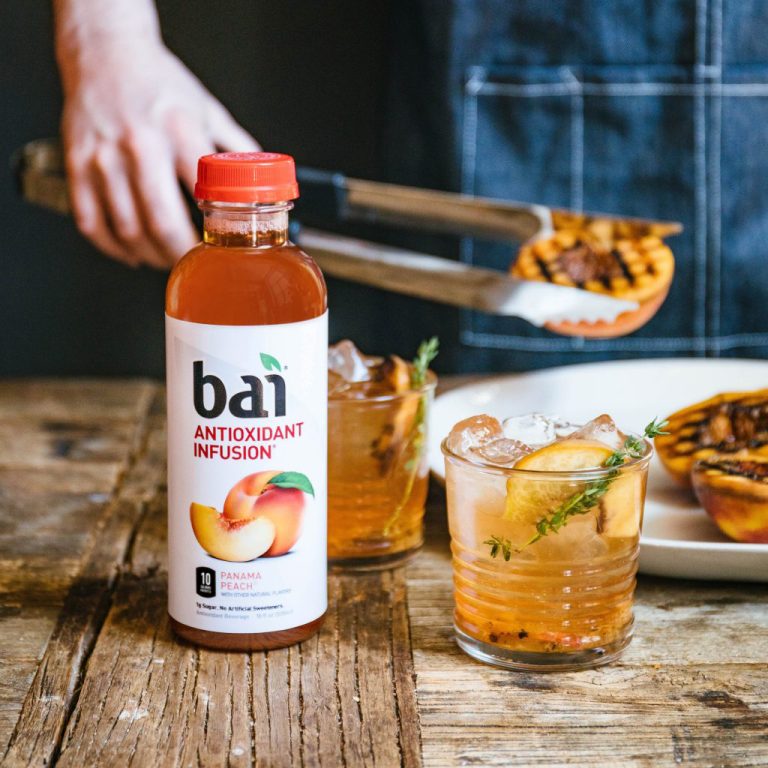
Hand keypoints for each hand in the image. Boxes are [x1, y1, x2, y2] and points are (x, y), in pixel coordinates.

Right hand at [58, 36, 258, 267]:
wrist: (105, 51)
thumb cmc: (159, 83)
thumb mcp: (209, 110)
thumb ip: (238, 150)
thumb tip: (267, 185)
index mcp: (179, 130)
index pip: (204, 194)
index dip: (213, 232)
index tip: (222, 249)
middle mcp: (140, 144)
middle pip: (161, 221)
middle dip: (180, 254)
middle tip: (193, 263)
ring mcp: (103, 157)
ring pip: (126, 229)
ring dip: (150, 255)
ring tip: (166, 258)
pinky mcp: (77, 165)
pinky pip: (91, 222)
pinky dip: (113, 247)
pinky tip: (131, 251)